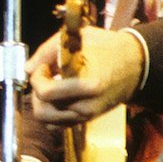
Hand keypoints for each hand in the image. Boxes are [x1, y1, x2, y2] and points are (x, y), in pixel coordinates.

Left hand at [26, 27, 143, 126]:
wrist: (135, 65)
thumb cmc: (107, 47)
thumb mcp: (77, 38)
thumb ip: (48, 51)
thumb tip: (27, 68)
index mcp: (89, 85)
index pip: (46, 93)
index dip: (37, 78)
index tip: (44, 65)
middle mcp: (88, 106)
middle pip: (42, 111)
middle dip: (37, 91)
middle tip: (45, 74)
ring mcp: (87, 116)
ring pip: (48, 119)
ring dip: (43, 101)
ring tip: (52, 82)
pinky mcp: (86, 119)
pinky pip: (59, 123)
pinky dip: (52, 110)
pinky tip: (58, 92)